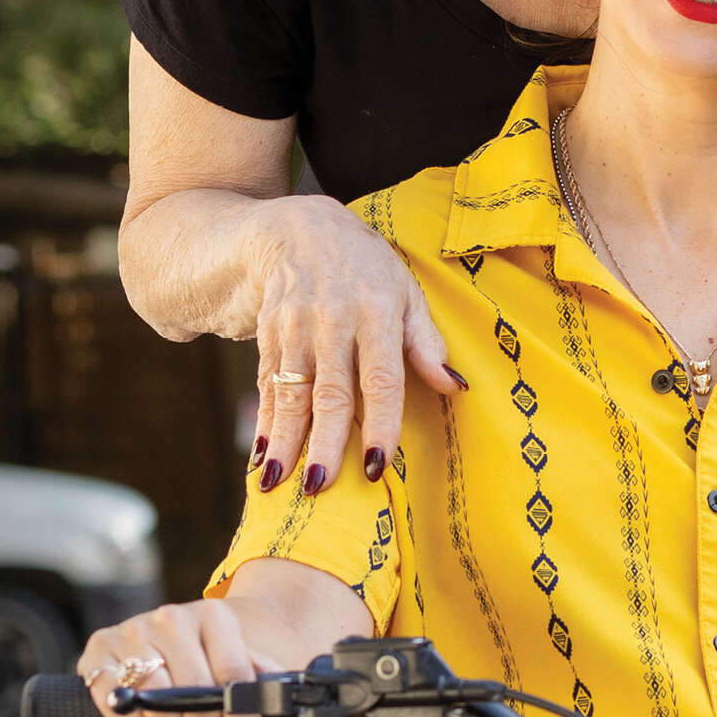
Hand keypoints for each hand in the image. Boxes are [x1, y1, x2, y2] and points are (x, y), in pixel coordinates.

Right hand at [80, 598, 307, 716]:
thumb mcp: (249, 663)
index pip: (232, 674)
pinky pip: (117, 704)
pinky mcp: (99, 652)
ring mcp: (132, 633)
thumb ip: (264, 679)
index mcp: (212, 615)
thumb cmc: (217, 659)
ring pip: (153, 700)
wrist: (179, 636)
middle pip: (192, 690)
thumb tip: (274, 699)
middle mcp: (169, 618)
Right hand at [252, 195, 459, 500]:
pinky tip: (261, 458)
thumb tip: (454, 387)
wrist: (298, 229)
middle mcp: (332, 320)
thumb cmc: (365, 269)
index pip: (381, 378)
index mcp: (376, 311)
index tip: (375, 463)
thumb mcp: (405, 291)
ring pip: (291, 392)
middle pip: (329, 391)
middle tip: (319, 487)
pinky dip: (264, 423)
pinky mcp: (268, 334)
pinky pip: (266, 384)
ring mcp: (295, 327)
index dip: (379, 423)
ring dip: (285, 441)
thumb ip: (426, 341)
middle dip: (323, 442)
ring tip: (279, 485)